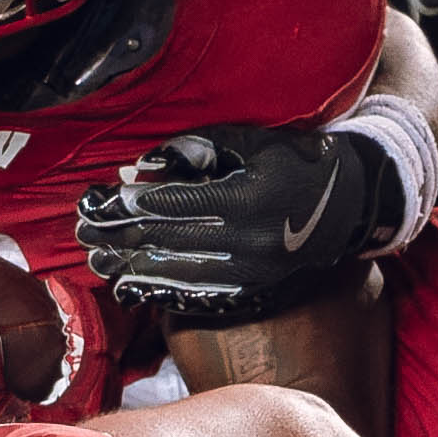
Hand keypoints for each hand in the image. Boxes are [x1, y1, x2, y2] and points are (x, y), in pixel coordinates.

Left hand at [76, 123, 403, 321]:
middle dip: (123, 236)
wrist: (352, 204)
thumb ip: (196, 150)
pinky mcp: (256, 288)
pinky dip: (162, 290)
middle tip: (85, 231)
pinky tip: (132, 286)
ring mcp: (253, 270)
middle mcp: (250, 240)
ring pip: (180, 271)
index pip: (180, 203)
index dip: (137, 204)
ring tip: (96, 259)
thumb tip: (142, 167)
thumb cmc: (296, 161)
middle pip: (172, 240)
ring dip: (133, 266)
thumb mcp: (250, 143)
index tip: (104, 201)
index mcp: (249, 198)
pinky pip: (200, 293)